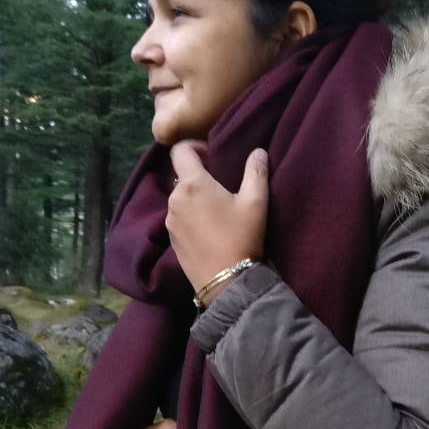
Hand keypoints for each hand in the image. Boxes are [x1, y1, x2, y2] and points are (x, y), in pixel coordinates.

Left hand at [167, 141, 268, 301]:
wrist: (227, 282)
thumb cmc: (241, 237)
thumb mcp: (256, 203)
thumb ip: (256, 171)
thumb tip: (258, 152)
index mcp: (193, 184)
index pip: (180, 150)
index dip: (194, 146)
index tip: (211, 155)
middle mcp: (175, 199)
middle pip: (181, 175)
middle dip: (198, 175)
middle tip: (221, 184)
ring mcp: (170, 221)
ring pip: (180, 198)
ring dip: (195, 197)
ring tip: (217, 210)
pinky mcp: (171, 239)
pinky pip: (179, 217)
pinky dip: (191, 216)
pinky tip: (209, 229)